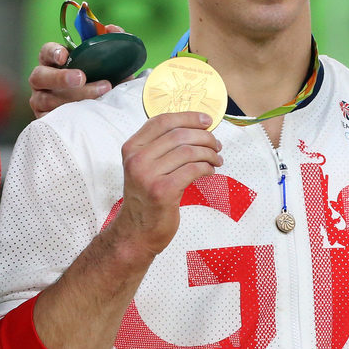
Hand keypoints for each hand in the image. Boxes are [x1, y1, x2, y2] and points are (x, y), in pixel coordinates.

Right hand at [29, 25, 126, 117]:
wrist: (106, 108)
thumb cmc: (101, 79)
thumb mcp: (107, 62)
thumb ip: (110, 42)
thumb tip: (111, 28)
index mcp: (54, 62)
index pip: (46, 52)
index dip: (53, 52)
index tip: (65, 55)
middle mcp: (43, 80)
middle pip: (39, 76)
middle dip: (60, 77)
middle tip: (81, 78)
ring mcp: (41, 99)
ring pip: (46, 99)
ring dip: (74, 96)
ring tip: (101, 94)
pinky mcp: (45, 118)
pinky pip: (51, 117)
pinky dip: (68, 114)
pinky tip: (86, 112)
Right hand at [112, 112, 222, 257]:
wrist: (137, 231)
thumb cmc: (148, 196)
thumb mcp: (146, 166)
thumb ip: (162, 146)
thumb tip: (198, 126)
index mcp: (132, 148)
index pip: (163, 121)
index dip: (189, 117)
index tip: (207, 120)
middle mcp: (136, 159)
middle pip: (180, 134)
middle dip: (205, 137)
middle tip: (217, 145)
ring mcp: (147, 175)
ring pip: (189, 151)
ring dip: (210, 153)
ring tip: (217, 159)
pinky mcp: (162, 191)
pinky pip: (193, 169)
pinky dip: (207, 168)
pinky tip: (210, 171)